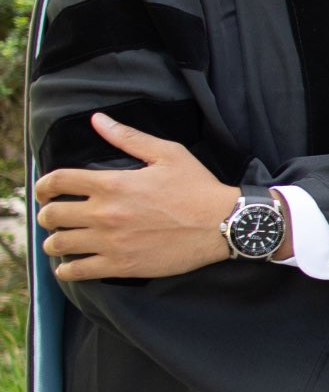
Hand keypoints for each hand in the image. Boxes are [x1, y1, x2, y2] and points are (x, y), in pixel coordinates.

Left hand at [34, 113, 239, 280]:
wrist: (223, 223)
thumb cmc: (197, 187)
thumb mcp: (167, 154)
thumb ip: (128, 137)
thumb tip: (98, 120)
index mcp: (113, 184)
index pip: (57, 182)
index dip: (43, 186)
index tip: (45, 191)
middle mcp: (105, 213)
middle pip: (52, 215)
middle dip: (47, 214)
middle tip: (56, 216)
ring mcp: (111, 242)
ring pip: (59, 244)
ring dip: (55, 241)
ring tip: (64, 239)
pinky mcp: (120, 266)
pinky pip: (76, 272)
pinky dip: (67, 268)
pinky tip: (72, 264)